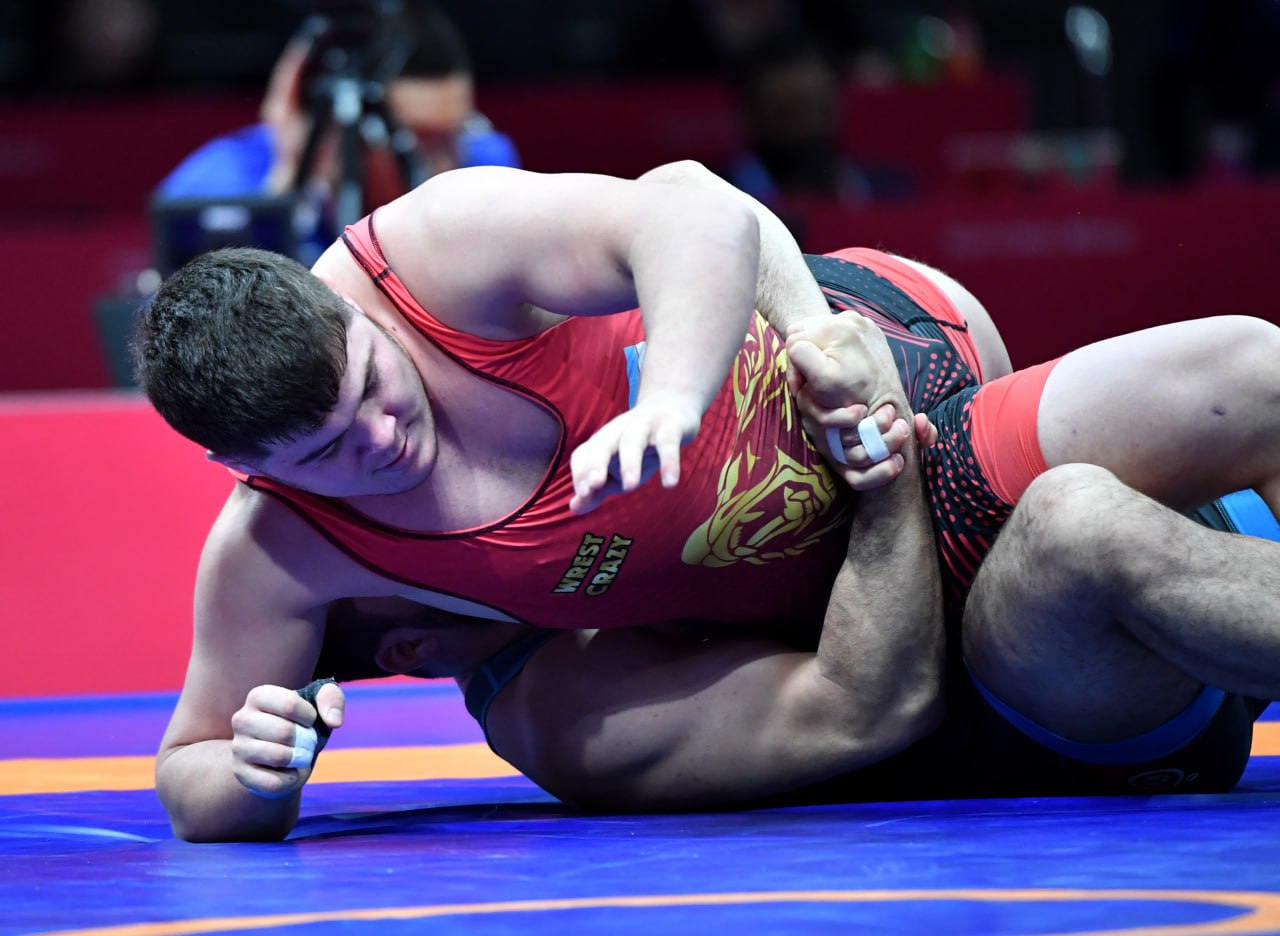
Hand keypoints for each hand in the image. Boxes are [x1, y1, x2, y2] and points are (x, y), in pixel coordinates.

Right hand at [229, 682, 344, 799]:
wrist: (282, 757)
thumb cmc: (301, 724)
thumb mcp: (318, 704)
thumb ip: (331, 699)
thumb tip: (334, 721)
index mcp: (258, 696)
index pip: (289, 704)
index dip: (309, 716)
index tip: (309, 720)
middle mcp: (242, 719)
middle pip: (285, 732)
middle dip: (306, 740)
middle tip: (304, 741)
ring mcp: (238, 747)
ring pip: (279, 757)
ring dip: (299, 759)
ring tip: (297, 755)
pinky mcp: (241, 773)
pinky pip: (274, 782)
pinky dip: (291, 779)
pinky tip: (288, 771)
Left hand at [569, 396, 700, 514]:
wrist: (673, 408)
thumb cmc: (639, 447)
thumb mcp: (616, 469)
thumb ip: (597, 490)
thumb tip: (574, 508)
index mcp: (603, 441)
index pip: (583, 455)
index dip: (580, 472)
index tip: (583, 494)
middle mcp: (619, 431)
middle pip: (602, 445)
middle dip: (596, 464)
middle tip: (594, 486)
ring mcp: (644, 425)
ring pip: (632, 442)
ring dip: (629, 463)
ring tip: (630, 487)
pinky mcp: (670, 425)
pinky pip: (668, 442)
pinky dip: (669, 462)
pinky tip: (670, 483)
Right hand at [784, 311, 900, 412]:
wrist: (888, 403)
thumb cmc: (854, 397)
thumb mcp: (822, 380)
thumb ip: (799, 354)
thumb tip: (795, 345)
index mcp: (836, 328)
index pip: (793, 338)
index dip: (794, 365)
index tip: (805, 385)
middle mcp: (850, 318)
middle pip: (806, 330)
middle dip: (806, 355)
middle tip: (814, 378)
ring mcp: (863, 322)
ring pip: (821, 330)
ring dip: (820, 350)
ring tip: (829, 371)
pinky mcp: (870, 330)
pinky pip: (840, 333)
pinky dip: (835, 348)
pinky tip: (842, 364)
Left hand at [802, 400, 936, 489]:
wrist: (840, 376)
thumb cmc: (874, 412)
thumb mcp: (900, 425)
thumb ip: (921, 431)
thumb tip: (923, 424)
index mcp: (849, 461)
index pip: (859, 481)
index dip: (881, 474)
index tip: (901, 459)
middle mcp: (833, 450)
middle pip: (856, 459)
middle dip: (885, 444)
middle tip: (902, 427)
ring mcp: (821, 432)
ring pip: (842, 441)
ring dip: (872, 429)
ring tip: (889, 413)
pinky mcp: (811, 410)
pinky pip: (825, 420)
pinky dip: (845, 417)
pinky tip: (862, 408)